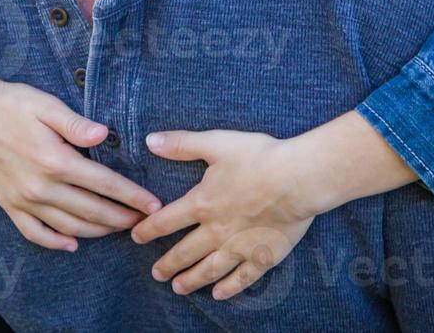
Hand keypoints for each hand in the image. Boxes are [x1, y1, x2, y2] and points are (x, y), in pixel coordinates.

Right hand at [0, 79, 162, 251]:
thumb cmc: (10, 103)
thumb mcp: (46, 105)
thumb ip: (76, 124)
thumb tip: (105, 135)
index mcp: (55, 160)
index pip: (104, 184)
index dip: (132, 196)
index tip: (153, 204)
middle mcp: (40, 187)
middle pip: (92, 211)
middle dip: (122, 218)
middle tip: (144, 221)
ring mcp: (23, 200)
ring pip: (68, 226)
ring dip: (97, 231)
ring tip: (118, 229)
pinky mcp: (8, 205)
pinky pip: (35, 233)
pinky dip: (55, 242)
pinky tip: (72, 243)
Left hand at [132, 129, 317, 299]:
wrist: (298, 180)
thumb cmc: (259, 158)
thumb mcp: (216, 143)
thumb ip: (182, 144)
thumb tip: (150, 140)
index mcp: (202, 203)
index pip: (166, 220)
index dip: (148, 230)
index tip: (136, 237)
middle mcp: (216, 230)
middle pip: (185, 251)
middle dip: (168, 263)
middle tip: (156, 274)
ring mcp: (239, 246)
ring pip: (209, 269)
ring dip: (191, 279)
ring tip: (178, 288)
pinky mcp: (262, 256)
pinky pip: (242, 277)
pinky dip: (229, 288)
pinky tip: (219, 294)